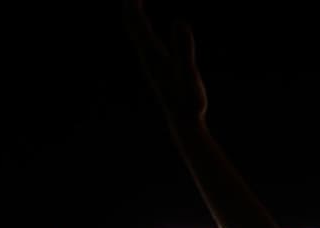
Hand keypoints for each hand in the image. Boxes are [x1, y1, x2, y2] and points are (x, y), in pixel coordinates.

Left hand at [124, 0, 207, 125]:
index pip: (136, 23)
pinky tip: (148, 27)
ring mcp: (152, 62)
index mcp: (152, 54)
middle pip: (132, 26)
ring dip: (135, 16)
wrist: (185, 123)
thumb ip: (184, 48)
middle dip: (131, 7)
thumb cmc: (188, 101)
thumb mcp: (189, 73)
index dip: (133, 4)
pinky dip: (144, 28)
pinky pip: (146, 42)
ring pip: (137, 34)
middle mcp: (148, 57)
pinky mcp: (159, 68)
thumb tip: (180, 21)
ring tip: (135, 1)